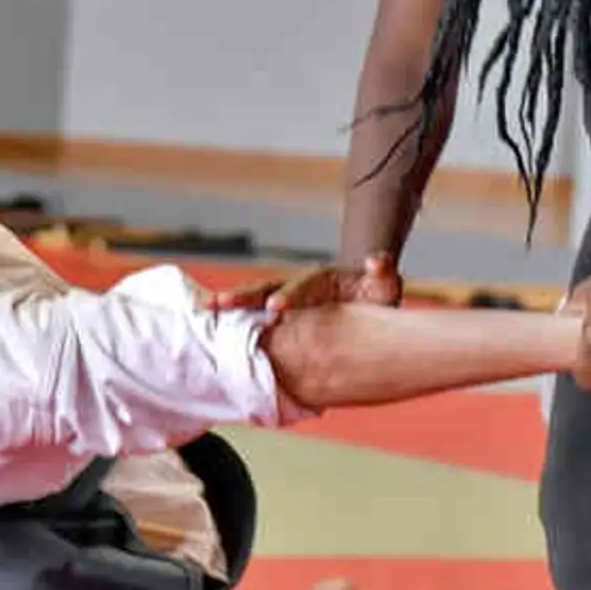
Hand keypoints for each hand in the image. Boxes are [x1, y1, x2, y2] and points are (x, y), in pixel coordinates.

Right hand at [207, 253, 402, 322]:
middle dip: (245, 297)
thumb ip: (382, 273)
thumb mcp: (384, 286)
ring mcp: (283, 298)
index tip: (275, 308)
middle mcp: (296, 286)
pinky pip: (252, 316)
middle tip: (221, 304)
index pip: (301, 286)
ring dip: (231, 304)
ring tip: (206, 308)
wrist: (363, 299)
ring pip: (253, 299)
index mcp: (320, 280)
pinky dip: (233, 321)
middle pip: (267, 288)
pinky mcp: (276, 313)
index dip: (288, 295)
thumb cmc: (373, 295)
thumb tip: (377, 261)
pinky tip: (209, 328)